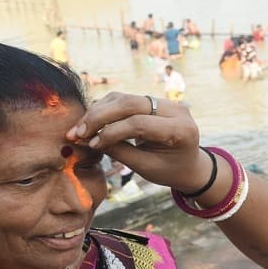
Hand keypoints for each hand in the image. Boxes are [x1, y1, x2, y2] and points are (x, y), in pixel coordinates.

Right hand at [68, 92, 210, 192]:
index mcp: (181, 130)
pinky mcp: (153, 100)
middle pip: (130, 104)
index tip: (91, 144)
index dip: (111, 132)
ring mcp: (165, 101)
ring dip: (98, 111)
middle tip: (77, 132)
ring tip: (80, 128)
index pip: (140, 124)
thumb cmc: (170, 170)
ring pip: (124, 98)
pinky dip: (105, 109)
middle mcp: (175, 109)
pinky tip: (90, 121)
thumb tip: (88, 140)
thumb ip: (121, 152)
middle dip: (100, 117)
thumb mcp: (147, 167)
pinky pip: (125, 99)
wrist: (189, 164)